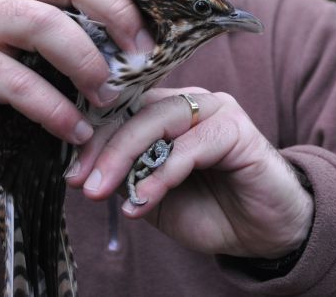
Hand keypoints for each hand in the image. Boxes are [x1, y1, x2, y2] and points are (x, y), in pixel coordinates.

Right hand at [0, 0, 153, 150]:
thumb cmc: (15, 87)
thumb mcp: (54, 66)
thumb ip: (90, 55)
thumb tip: (150, 64)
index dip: (121, 5)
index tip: (150, 45)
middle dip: (112, 18)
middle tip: (138, 64)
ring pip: (40, 23)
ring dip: (83, 61)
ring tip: (108, 99)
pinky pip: (14, 80)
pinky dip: (52, 107)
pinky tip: (76, 132)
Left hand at [68, 87, 313, 258]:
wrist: (264, 233)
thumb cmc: (210, 210)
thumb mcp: (156, 197)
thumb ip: (128, 176)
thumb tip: (84, 170)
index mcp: (170, 112)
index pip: (123, 110)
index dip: (93, 138)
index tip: (71, 174)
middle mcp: (191, 102)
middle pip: (137, 109)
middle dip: (104, 146)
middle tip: (83, 183)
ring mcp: (216, 110)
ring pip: (160, 118)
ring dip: (126, 155)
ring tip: (103, 191)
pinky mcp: (236, 128)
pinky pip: (192, 144)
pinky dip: (164, 171)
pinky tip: (145, 198)